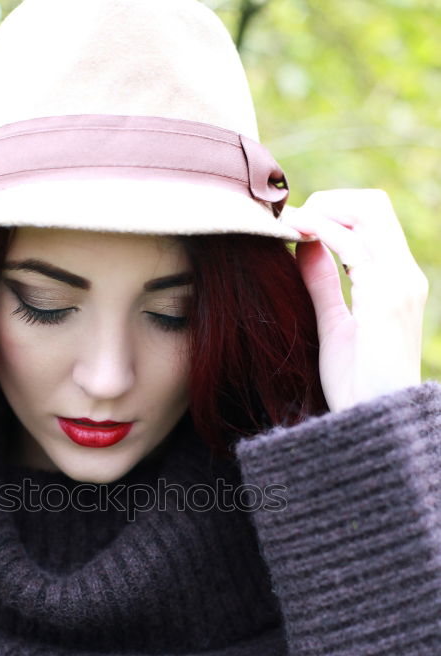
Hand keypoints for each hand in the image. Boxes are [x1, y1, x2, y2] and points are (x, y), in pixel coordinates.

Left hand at [290, 189, 427, 413]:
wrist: (370, 421)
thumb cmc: (354, 381)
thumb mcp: (334, 323)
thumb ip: (322, 283)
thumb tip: (305, 244)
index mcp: (397, 280)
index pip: (373, 217)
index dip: (333, 209)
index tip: (294, 221)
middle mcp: (405, 275)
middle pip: (373, 204)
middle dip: (327, 200)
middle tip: (288, 218)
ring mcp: (398, 284)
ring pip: (367, 213)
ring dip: (321, 210)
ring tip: (286, 224)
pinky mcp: (384, 298)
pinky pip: (353, 246)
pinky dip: (322, 232)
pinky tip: (295, 238)